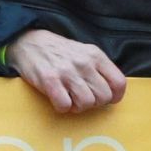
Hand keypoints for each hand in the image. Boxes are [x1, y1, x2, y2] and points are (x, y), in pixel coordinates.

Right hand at [7, 29, 126, 112]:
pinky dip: (63, 108)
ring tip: (71, 99)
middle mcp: (85, 64)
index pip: (119, 82)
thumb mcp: (86, 53)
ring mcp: (67, 72)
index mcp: (97, 56)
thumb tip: (112, 90)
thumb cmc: (61, 52)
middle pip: (104, 96)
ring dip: (79, 107)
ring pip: (87, 103)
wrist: (31, 43)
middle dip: (95, 103)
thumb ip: (100, 68)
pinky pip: (65, 105)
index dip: (116, 96)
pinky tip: (60, 100)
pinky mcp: (50, 81)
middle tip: (84, 99)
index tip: (108, 100)